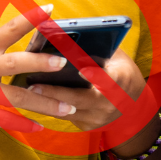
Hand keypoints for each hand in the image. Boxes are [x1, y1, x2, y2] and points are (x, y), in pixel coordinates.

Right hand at [0, 4, 83, 129]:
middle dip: (40, 63)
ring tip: (66, 107)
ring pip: (15, 97)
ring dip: (43, 103)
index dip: (29, 19)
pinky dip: (21, 125)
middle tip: (62, 63)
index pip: (7, 30)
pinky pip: (1, 119)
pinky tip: (38, 129)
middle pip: (14, 62)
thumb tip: (15, 58)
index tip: (50, 8)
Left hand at [23, 48, 145, 131]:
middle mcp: (110, 102)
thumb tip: (69, 34)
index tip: (80, 70)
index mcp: (121, 80)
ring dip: (47, 102)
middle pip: (81, 99)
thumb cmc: (119, 70)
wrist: (132, 104)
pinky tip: (34, 99)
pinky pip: (65, 116)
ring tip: (28, 92)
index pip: (110, 79)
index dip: (96, 76)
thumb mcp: (116, 56)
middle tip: (34, 86)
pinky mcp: (87, 125)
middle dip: (57, 93)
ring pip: (68, 111)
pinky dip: (49, 107)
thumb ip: (98, 46)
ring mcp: (98, 117)